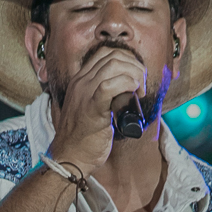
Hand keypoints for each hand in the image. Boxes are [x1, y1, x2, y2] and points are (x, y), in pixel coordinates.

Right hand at [49, 46, 146, 174]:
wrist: (70, 157)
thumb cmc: (84, 138)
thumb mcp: (90, 108)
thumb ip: (102, 95)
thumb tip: (126, 90)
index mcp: (79, 80)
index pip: (105, 53)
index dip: (127, 59)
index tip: (136, 77)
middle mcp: (80, 82)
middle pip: (113, 56)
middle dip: (134, 66)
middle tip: (141, 86)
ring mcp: (84, 93)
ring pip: (114, 65)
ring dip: (134, 74)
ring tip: (139, 92)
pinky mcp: (91, 107)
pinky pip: (111, 85)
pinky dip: (128, 84)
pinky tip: (134, 94)